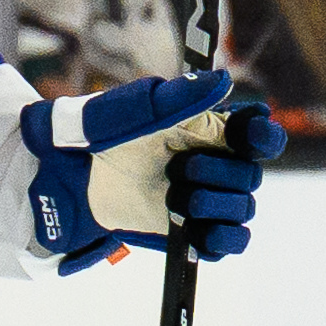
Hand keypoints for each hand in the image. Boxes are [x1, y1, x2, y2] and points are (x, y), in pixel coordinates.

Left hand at [19, 71, 284, 266]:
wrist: (63, 176)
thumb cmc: (96, 133)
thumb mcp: (129, 111)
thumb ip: (176, 98)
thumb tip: (222, 81)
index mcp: (208, 128)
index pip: (257, 132)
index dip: (263, 136)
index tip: (249, 136)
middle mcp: (214, 162)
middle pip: (250, 175)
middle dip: (220, 174)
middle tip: (179, 170)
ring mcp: (205, 198)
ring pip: (242, 209)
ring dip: (213, 205)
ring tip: (174, 198)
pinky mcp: (192, 231)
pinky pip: (230, 243)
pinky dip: (222, 240)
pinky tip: (199, 232)